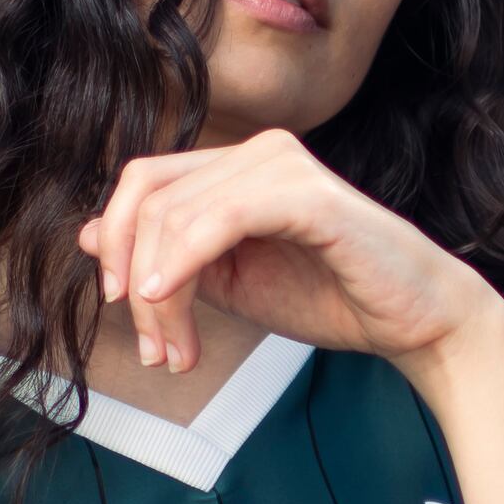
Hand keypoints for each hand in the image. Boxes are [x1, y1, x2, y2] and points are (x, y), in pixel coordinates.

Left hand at [76, 130, 503, 377]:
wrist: (414, 320)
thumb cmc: (332, 296)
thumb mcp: (230, 282)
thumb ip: (169, 258)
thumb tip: (89, 236)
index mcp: (235, 167)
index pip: (143, 186)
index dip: (114, 245)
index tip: (124, 309)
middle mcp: (255, 151)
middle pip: (146, 196)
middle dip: (132, 278)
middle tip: (155, 348)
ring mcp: (282, 165)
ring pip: (174, 215)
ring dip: (161, 295)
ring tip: (179, 352)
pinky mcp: (306, 193)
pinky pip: (219, 218)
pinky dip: (182, 261)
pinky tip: (169, 297)